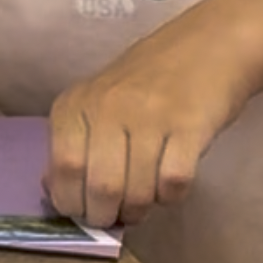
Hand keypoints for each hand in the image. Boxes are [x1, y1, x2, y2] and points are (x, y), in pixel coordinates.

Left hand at [43, 19, 256, 227]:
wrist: (207, 46)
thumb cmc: (146, 83)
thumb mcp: (97, 104)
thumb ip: (74, 145)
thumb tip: (54, 191)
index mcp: (76, 104)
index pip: (62, 168)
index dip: (72, 202)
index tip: (85, 212)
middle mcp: (107, 107)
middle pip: (100, 187)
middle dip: (108, 215)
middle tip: (118, 215)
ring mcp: (149, 115)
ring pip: (137, 191)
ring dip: (140, 209)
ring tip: (145, 200)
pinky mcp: (190, 126)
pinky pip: (173, 184)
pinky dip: (170, 196)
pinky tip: (170, 184)